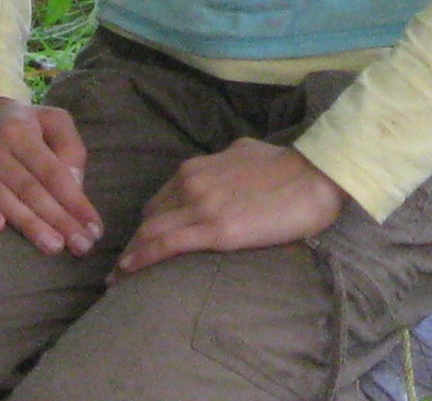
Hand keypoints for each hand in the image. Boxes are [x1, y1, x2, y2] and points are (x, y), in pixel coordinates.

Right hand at [0, 96, 101, 253]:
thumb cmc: (21, 125)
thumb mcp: (52, 121)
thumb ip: (69, 148)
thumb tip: (75, 186)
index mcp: (20, 129)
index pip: (51, 171)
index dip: (74, 201)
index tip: (94, 228)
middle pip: (28, 188)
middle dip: (57, 220)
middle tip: (81, 246)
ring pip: (1, 198)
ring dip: (29, 225)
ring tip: (54, 247)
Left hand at [116, 137, 345, 275]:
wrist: (315, 175)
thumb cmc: (287, 166)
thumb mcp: (243, 154)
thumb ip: (222, 167)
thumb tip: (220, 175)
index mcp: (197, 168)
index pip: (160, 200)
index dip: (147, 223)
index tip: (138, 241)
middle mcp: (191, 183)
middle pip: (149, 217)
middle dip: (134, 241)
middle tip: (122, 266)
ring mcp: (201, 206)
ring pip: (150, 232)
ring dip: (129, 255)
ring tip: (116, 277)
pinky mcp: (215, 231)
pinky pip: (165, 245)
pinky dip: (140, 258)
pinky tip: (127, 272)